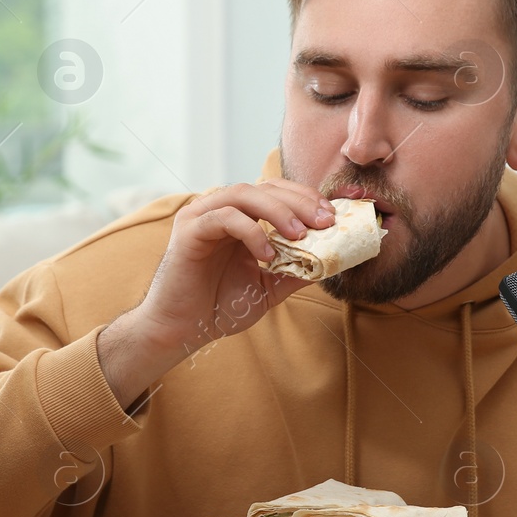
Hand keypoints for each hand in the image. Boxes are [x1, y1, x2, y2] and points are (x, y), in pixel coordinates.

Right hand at [98, 181, 332, 407]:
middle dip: (299, 201)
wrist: (183, 330)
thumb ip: (296, 270)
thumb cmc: (220, 307)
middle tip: (325, 221)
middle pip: (265, 186)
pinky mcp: (189, 230)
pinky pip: (224, 217)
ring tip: (300, 234)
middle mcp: (220, 209)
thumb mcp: (269, 286)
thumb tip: (333, 261)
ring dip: (278, 210)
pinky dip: (251, 231)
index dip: (306, 198)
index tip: (333, 215)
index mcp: (240, 217)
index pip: (276, 192)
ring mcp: (202, 216)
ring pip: (244, 193)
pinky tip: (266, 255)